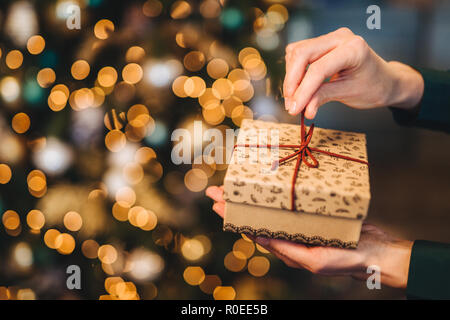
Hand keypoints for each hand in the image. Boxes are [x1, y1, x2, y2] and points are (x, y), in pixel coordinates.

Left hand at [206, 185, 412, 288]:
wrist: (377, 252)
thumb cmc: (348, 260)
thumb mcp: (314, 259)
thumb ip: (288, 250)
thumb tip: (261, 238)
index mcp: (287, 249)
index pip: (253, 230)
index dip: (233, 216)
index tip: (217, 203)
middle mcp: (290, 235)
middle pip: (256, 216)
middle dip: (235, 203)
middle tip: (217, 189)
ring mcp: (300, 223)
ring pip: (270, 207)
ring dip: (252, 195)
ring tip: (235, 183)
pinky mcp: (312, 213)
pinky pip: (289, 201)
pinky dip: (275, 192)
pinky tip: (268, 184)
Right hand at [283, 27, 423, 118]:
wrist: (384, 80)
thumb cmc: (373, 87)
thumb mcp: (348, 94)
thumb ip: (322, 98)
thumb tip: (302, 109)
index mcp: (353, 48)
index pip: (318, 69)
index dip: (302, 91)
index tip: (294, 109)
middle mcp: (340, 37)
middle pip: (302, 54)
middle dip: (292, 82)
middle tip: (291, 105)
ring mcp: (330, 38)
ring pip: (296, 53)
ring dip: (291, 77)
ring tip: (295, 99)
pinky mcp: (321, 43)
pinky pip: (298, 53)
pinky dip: (294, 71)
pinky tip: (299, 86)